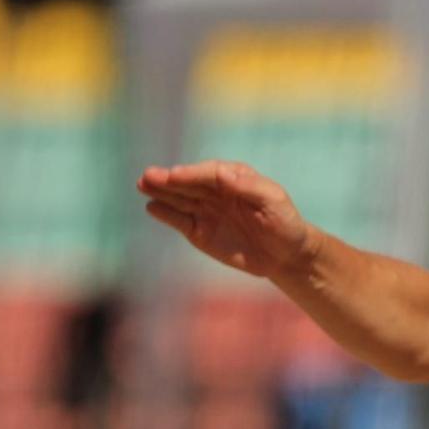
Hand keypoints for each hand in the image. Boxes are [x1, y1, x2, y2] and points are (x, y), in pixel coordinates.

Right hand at [137, 161, 318, 280]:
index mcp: (233, 178)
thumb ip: (248, 187)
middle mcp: (214, 191)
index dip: (192, 174)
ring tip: (143, 185)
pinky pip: (179, 221)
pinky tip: (152, 208)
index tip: (175, 176)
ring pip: (179, 199)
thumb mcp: (273, 201)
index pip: (209, 174)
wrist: (286, 255)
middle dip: (168, 180)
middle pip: (188, 183)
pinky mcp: (199, 232)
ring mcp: (204, 211)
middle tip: (148, 176)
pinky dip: (166, 214)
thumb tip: (222, 174)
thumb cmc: (284, 222)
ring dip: (160, 192)